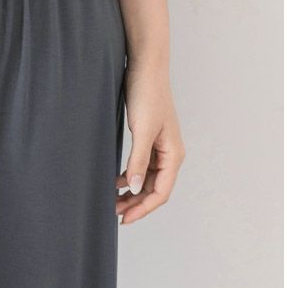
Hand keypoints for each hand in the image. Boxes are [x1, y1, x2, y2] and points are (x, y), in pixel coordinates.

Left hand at [116, 61, 184, 224]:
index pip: (161, 192)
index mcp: (173, 154)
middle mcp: (170, 153)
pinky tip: (116, 181)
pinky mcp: (149, 139)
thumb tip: (136, 188)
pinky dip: (130, 176)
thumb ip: (138, 160)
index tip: (124, 219)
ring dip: (132, 192)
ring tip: (112, 200)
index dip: (143, 209)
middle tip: (114, 213)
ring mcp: (160, 147)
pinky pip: (142, 166)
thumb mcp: (142, 130)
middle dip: (136, 204)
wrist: (145, 68)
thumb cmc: (147, 95)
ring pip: (147, 179)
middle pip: (155, 189)